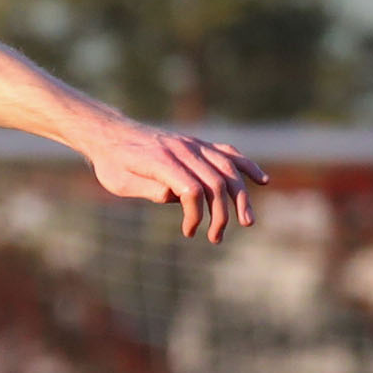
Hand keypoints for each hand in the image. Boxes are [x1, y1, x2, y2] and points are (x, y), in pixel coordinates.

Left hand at [87, 124, 266, 241]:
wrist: (111, 135)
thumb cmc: (112, 163)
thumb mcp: (119, 182)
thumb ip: (147, 189)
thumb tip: (175, 197)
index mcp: (160, 159)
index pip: (190, 188)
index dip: (195, 214)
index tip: (189, 232)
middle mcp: (182, 149)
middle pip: (214, 181)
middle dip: (221, 213)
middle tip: (216, 238)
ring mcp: (193, 145)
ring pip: (228, 169)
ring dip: (240, 197)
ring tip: (247, 221)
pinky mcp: (198, 144)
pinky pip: (228, 153)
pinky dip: (247, 166)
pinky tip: (262, 181)